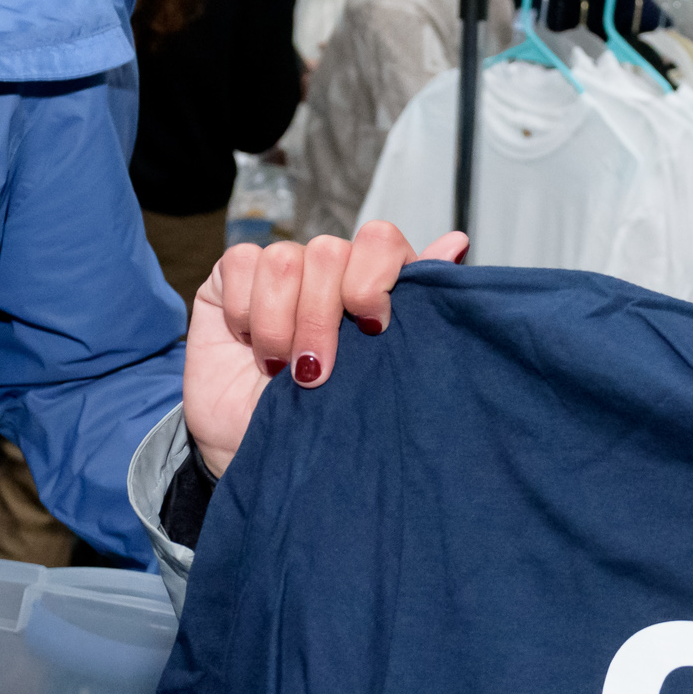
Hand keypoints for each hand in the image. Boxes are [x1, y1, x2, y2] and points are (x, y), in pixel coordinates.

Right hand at [184, 222, 464, 478]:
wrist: (260, 453)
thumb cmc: (325, 420)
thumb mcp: (379, 376)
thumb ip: (418, 311)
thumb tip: (458, 243)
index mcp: (371, 284)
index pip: (379, 240)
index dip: (375, 276)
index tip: (374, 327)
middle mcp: (328, 270)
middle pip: (328, 251)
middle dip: (320, 318)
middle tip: (315, 371)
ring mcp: (280, 270)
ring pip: (283, 260)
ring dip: (279, 324)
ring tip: (277, 369)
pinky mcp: (234, 277)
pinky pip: (241, 264)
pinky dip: (244, 311)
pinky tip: (248, 343)